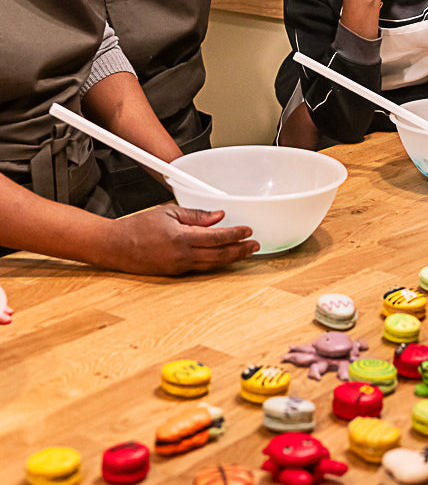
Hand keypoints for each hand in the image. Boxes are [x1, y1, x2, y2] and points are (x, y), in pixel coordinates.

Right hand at [111, 205, 259, 275]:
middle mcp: (182, 256)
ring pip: (212, 264)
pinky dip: (215, 262)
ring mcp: (179, 267)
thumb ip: (196, 215)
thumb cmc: (138, 226)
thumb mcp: (168, 212)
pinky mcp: (175, 273)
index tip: (248, 230)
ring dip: (231, 258)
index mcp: (181, 238)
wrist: (115, 247)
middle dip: (239, 250)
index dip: (235, 234)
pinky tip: (223, 257)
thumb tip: (218, 216)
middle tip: (254, 245)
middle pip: (219, 255)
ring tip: (245, 252)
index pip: (216, 237)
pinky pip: (200, 268)